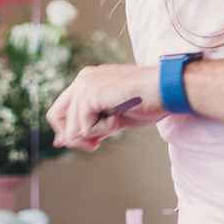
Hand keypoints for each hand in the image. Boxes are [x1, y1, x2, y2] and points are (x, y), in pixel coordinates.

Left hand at [47, 64, 165, 151]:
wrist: (166, 89)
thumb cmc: (148, 101)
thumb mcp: (113, 117)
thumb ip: (89, 126)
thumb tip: (62, 142)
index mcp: (87, 80)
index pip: (61, 109)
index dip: (68, 130)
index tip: (89, 142)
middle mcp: (82, 79)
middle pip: (56, 117)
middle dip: (74, 137)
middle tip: (95, 144)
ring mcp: (85, 85)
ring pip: (72, 128)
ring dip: (95, 134)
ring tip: (117, 122)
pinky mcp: (90, 95)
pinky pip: (85, 128)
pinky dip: (104, 130)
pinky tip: (119, 117)